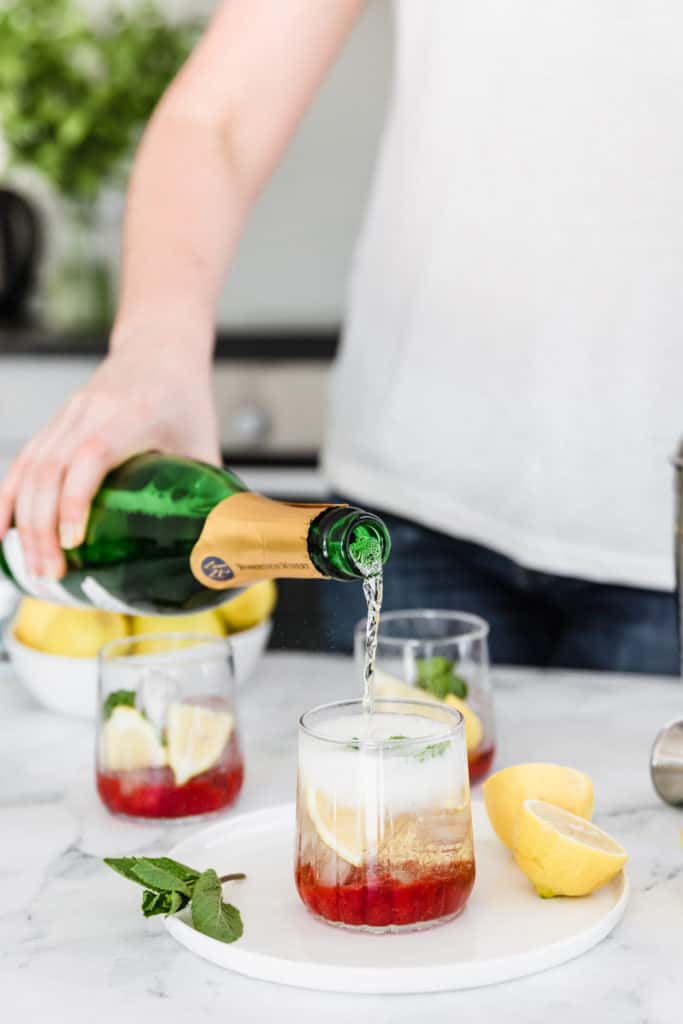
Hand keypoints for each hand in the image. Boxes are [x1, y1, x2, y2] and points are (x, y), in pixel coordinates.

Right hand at [0, 341, 218, 579]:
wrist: (159, 346)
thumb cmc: (185, 397)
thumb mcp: (203, 442)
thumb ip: (208, 492)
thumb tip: (217, 549)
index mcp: (133, 415)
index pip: (92, 456)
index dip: (75, 499)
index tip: (74, 541)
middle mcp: (91, 412)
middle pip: (51, 469)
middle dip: (43, 527)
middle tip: (53, 572)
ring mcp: (67, 415)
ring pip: (30, 467)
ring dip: (25, 521)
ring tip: (34, 566)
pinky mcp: (54, 423)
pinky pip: (22, 461)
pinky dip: (8, 498)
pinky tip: (1, 533)